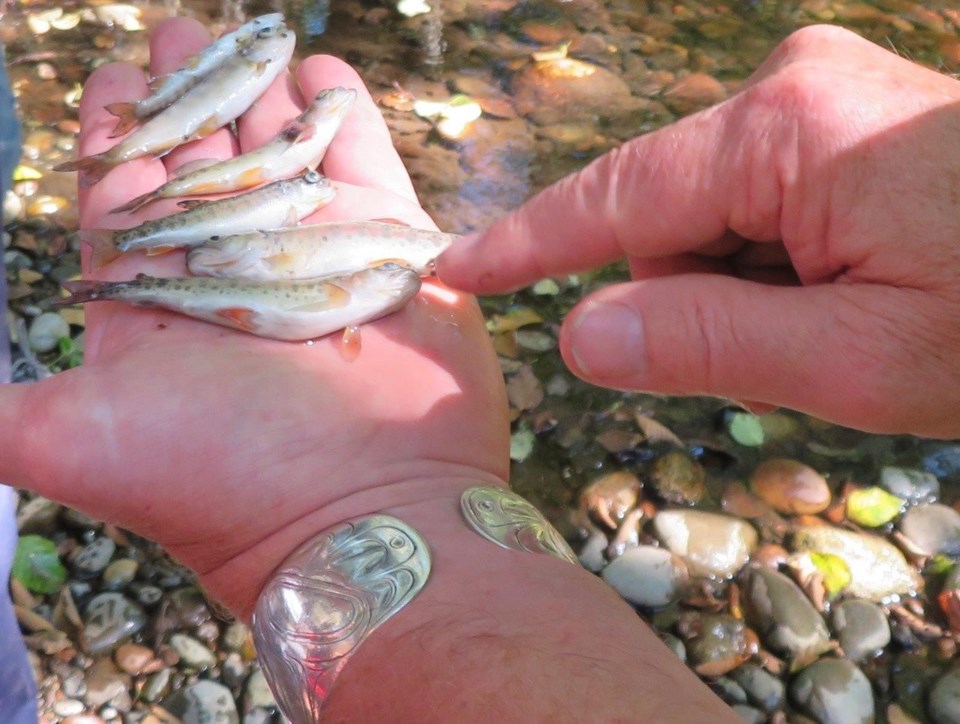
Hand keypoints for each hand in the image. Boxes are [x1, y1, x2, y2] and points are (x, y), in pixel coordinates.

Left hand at [0, 17, 507, 618]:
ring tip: (244, 36)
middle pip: (207, 166)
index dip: (116, 138)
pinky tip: (323, 73)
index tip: (111, 80)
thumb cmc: (223, 481)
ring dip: (261, 95)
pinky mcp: (391, 253)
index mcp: (162, 305)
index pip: (128, 201)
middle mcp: (239, 278)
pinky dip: (346, 116)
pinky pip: (365, 165)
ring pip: (282, 155)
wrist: (366, 517)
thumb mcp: (71, 442)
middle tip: (175, 33)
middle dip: (188, 98)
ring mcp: (318, 260)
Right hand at [438, 25, 959, 438]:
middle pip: (667, 213)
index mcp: (780, 132)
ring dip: (740, 284)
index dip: (526, 247)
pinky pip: (760, 200)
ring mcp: (820, 97)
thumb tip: (579, 336)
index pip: (611, 200)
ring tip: (842, 321)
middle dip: (684, 293)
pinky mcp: (844, 119)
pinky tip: (848, 289)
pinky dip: (773, 262)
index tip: (452, 270)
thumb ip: (706, 341)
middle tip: (789, 351)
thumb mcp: (859, 356)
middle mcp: (787, 90)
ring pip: (713, 214)